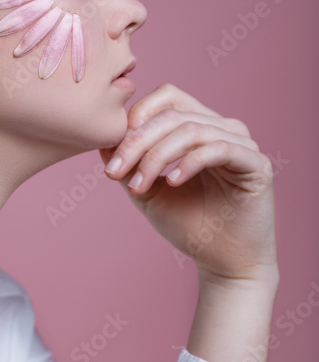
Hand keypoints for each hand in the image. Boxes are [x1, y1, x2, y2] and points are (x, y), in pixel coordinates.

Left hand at [99, 84, 278, 281]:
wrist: (222, 263)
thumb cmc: (188, 225)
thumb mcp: (147, 191)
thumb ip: (129, 164)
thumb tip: (104, 141)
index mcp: (199, 127)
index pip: (166, 98)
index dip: (136, 117)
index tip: (112, 155)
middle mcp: (223, 128)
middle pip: (173, 115)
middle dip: (137, 143)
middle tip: (115, 171)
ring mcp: (242, 144)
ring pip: (191, 130)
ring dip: (156, 156)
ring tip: (139, 185)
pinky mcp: (257, 164)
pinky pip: (219, 149)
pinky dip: (189, 162)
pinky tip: (173, 182)